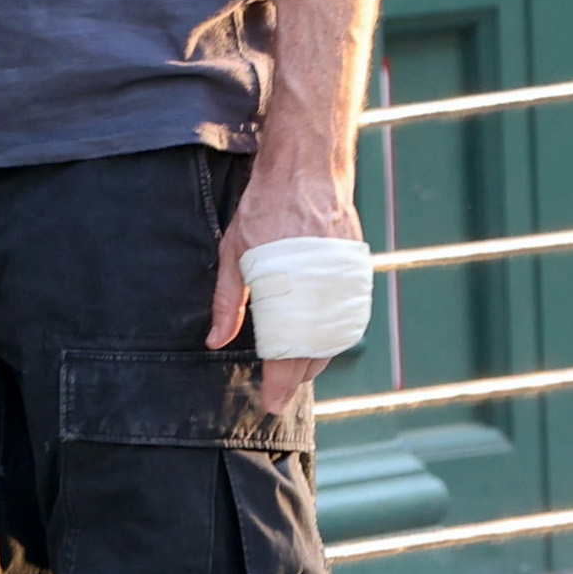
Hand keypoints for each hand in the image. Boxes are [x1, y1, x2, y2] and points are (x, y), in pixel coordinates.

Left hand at [207, 154, 361, 414]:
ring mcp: (342, 283)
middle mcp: (318, 290)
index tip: (271, 402)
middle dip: (297, 378)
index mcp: (284, 288)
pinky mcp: (356, 274)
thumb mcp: (234, 253)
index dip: (278, 382)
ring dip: (316, 360)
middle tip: (281, 394)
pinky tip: (319, 344)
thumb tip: (216, 341)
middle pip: (313, 352)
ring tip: (297, 374)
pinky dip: (334, 336)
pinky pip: (348, 318)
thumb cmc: (263, 209)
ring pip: (334, 339)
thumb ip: (228, 301)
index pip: (285, 352)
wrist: (306, 171)